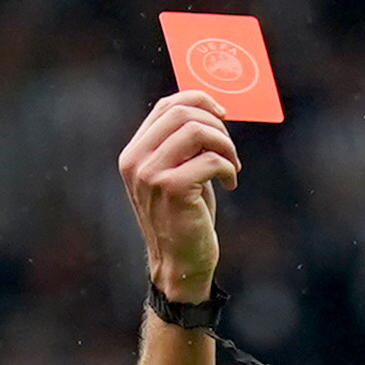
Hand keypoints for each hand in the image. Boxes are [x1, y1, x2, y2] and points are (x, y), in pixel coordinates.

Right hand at [121, 89, 242, 303]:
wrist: (179, 263)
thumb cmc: (183, 217)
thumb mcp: (174, 173)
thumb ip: (180, 143)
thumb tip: (208, 107)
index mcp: (133, 153)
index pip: (166, 106)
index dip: (199, 100)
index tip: (222, 114)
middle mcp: (136, 161)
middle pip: (182, 113)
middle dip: (216, 124)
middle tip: (228, 148)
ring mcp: (150, 175)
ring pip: (197, 130)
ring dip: (225, 145)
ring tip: (232, 165)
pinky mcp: (172, 189)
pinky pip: (210, 159)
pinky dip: (228, 167)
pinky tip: (230, 183)